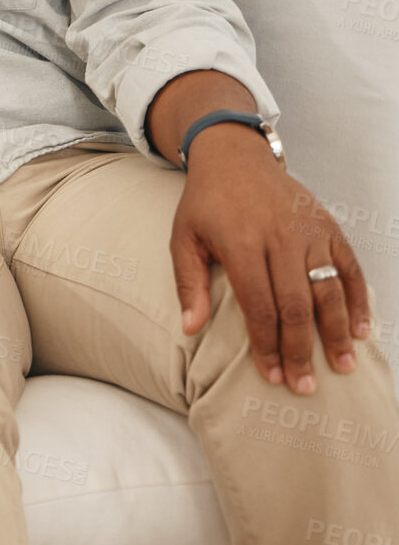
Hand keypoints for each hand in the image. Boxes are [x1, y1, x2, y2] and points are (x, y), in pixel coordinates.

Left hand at [171, 127, 371, 395]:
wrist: (234, 158)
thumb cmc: (205, 204)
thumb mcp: (183, 238)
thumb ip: (188, 284)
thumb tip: (190, 329)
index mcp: (241, 243)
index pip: (260, 305)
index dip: (267, 344)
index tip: (272, 375)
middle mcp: (280, 237)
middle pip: (297, 304)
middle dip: (301, 349)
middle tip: (304, 386)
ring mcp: (309, 231)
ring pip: (329, 289)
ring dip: (336, 332)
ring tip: (342, 367)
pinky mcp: (329, 226)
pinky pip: (350, 267)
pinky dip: (358, 299)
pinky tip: (361, 330)